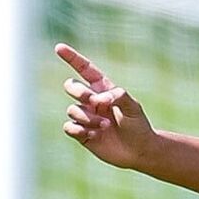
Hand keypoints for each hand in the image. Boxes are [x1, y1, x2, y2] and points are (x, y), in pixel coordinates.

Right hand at [56, 43, 154, 168]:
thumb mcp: (133, 107)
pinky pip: (69, 126)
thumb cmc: (138, 126)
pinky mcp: (81, 133)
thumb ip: (118, 96)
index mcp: (103, 90)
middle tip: (95, 103)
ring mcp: (85, 117)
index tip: (59, 47)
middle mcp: (91, 101)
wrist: (139, 150)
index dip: (72, 58)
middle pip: (71, 86)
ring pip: (72, 109)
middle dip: (78, 91)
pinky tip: (94, 135)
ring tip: (106, 126)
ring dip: (88, 118)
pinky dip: (79, 129)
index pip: (85, 70)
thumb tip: (97, 99)